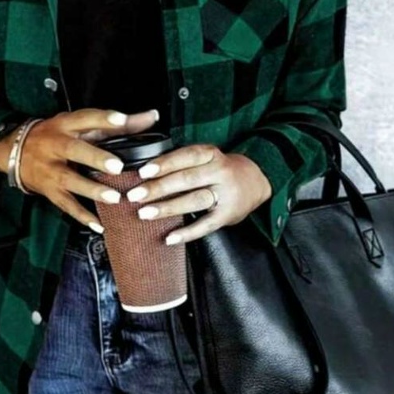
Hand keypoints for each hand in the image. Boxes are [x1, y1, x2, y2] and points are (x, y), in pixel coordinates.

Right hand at [16, 107, 160, 231]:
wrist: (14, 153)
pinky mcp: (49, 191)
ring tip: (114, 198)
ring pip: (70, 181)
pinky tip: (99, 226)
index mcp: (66, 125)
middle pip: (75, 150)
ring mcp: (51, 170)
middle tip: (118, 166)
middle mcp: (56, 145)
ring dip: (92, 190)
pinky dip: (82, 217)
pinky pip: (66, 205)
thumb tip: (152, 117)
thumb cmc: (56, 135)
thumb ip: (117, 124)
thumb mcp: (80, 125)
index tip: (122, 119)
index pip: (86, 118)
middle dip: (95, 158)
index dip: (103, 118)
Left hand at [124, 144, 272, 244]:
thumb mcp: (207, 158)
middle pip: (186, 179)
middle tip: (134, 195)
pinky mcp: (227, 216)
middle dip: (158, 188)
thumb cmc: (221, 170)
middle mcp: (220, 173)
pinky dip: (187, 233)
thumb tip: (145, 173)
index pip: (186, 156)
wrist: (258, 181)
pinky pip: (205, 225)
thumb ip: (183, 162)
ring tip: (144, 213)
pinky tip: (169, 238)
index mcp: (212, 155)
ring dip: (167, 208)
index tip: (143, 172)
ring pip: (194, 201)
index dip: (164, 163)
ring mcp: (225, 195)